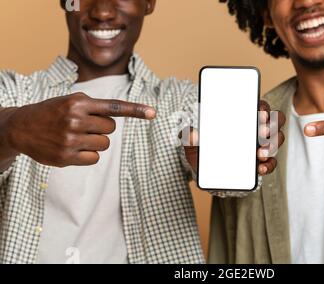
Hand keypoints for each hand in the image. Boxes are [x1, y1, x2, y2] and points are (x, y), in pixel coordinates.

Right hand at [3, 92, 155, 166]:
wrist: (21, 127)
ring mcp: (70, 139)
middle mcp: (75, 119)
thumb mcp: (70, 101)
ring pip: (104, 144)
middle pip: (111, 128)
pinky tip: (74, 149)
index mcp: (78, 102)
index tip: (153, 113)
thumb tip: (118, 115)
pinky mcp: (66, 157)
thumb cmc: (52, 112)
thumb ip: (93, 106)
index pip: (113, 107)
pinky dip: (89, 155)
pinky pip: (94, 159)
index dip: (135, 110)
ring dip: (96, 142)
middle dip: (102, 128)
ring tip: (78, 137)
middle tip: (85, 126)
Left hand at [183, 100, 285, 175]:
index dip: (264, 108)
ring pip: (277, 140)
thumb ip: (190, 136)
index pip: (261, 107)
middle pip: (275, 122)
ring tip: (260, 153)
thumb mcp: (195, 142)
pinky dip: (269, 165)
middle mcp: (258, 129)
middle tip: (261, 133)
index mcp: (245, 117)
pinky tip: (260, 168)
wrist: (207, 170)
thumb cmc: (205, 149)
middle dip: (272, 126)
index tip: (260, 113)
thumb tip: (189, 132)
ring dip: (272, 146)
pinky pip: (271, 163)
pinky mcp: (262, 163)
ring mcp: (262, 145)